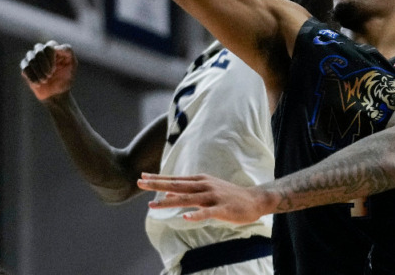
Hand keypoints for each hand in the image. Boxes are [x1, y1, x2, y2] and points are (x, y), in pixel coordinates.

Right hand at [20, 40, 77, 100]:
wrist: (57, 94)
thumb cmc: (66, 77)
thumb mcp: (72, 63)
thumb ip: (67, 51)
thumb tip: (55, 47)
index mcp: (53, 48)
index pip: (49, 47)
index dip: (51, 59)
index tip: (55, 69)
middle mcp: (41, 50)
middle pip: (38, 50)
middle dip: (44, 64)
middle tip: (50, 75)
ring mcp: (32, 59)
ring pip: (31, 59)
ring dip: (38, 72)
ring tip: (45, 80)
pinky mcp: (26, 69)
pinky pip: (25, 68)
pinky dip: (32, 77)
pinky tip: (38, 84)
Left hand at [137, 173, 272, 223]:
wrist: (254, 199)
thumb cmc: (228, 196)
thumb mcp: (206, 190)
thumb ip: (188, 191)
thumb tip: (168, 192)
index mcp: (200, 180)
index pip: (175, 179)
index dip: (158, 178)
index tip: (142, 176)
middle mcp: (204, 185)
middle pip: (177, 185)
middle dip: (157, 184)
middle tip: (140, 182)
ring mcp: (212, 196)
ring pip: (187, 199)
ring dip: (169, 201)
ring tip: (153, 204)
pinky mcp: (222, 208)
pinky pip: (206, 213)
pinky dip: (196, 215)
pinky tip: (185, 218)